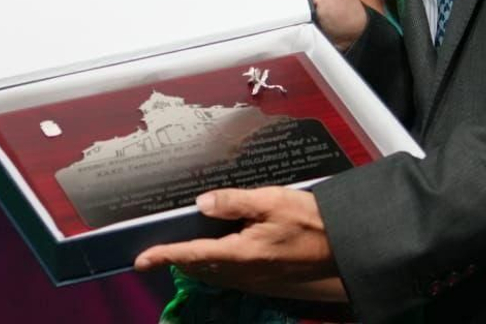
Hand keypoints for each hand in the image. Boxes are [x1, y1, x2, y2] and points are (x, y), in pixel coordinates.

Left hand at [134, 187, 345, 301]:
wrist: (344, 247)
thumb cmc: (312, 221)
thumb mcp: (272, 201)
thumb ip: (234, 201)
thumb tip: (202, 203)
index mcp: (241, 253)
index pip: (192, 255)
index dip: (164, 256)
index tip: (141, 260)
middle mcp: (244, 273)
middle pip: (199, 269)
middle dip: (177, 259)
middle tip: (160, 248)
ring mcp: (255, 281)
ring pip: (214, 275)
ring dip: (196, 264)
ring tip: (183, 250)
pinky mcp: (266, 283)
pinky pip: (230, 278)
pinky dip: (215, 267)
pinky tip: (218, 253)